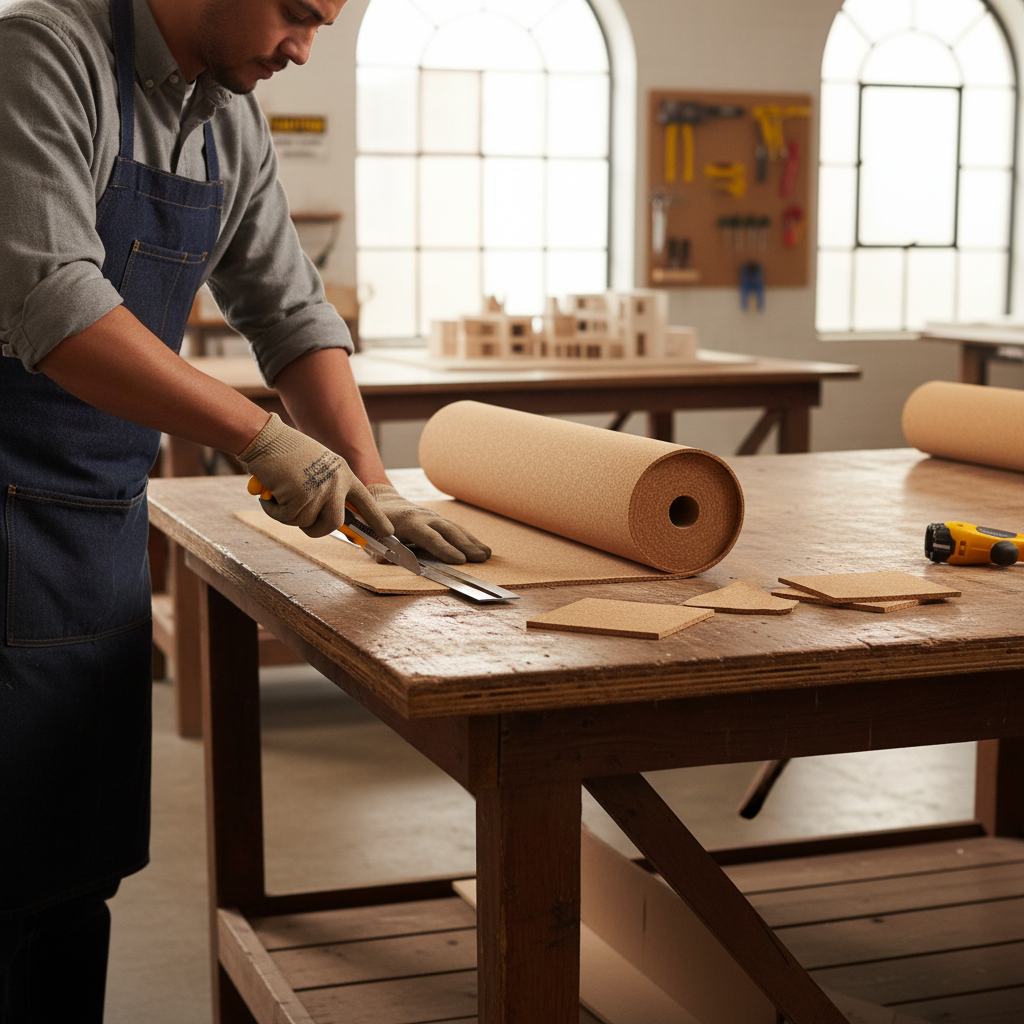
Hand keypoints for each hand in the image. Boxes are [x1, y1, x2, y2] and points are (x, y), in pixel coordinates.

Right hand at [238, 414, 392, 539]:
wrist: (266, 438)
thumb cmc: (286, 451)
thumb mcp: (318, 466)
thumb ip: (328, 487)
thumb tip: (332, 520)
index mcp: (343, 473)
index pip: (365, 500)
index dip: (376, 518)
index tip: (388, 532)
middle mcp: (336, 483)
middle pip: (334, 523)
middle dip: (317, 529)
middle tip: (303, 523)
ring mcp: (319, 490)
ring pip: (306, 523)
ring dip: (288, 515)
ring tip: (280, 494)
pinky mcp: (299, 498)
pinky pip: (286, 518)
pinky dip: (273, 510)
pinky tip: (270, 492)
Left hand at [366, 484, 489, 563]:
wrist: (382, 501)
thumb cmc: (375, 524)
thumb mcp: (370, 536)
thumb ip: (378, 549)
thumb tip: (385, 559)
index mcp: (407, 522)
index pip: (429, 537)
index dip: (444, 549)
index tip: (460, 560)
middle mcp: (424, 516)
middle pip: (448, 531)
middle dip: (466, 545)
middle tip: (481, 558)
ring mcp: (433, 516)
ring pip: (455, 528)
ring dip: (472, 541)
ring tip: (487, 554)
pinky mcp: (438, 520)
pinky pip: (456, 528)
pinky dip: (469, 538)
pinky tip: (482, 547)